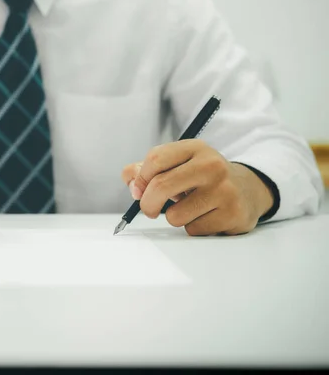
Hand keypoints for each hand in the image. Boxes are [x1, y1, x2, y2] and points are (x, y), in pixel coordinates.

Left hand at [121, 140, 273, 235]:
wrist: (247, 189)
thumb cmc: (201, 178)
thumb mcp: (178, 164)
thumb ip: (146, 169)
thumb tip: (131, 182)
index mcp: (195, 148)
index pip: (155, 159)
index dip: (140, 180)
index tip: (138, 191)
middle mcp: (211, 165)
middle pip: (161, 186)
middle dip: (147, 204)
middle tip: (149, 210)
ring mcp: (224, 189)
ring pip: (175, 215)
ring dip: (175, 217)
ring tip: (190, 208)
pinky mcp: (232, 213)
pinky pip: (193, 229)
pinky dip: (193, 227)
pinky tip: (207, 216)